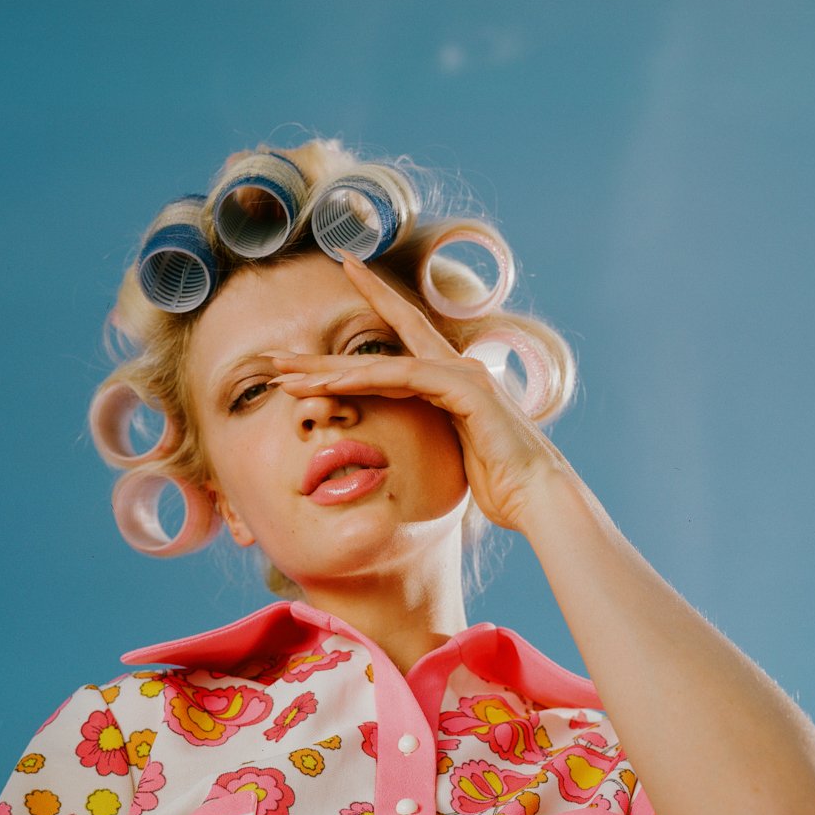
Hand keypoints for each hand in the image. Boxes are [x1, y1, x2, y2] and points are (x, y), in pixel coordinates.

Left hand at [268, 253, 576, 534]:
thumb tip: (415, 443)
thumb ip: (434, 433)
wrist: (540, 495)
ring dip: (328, 370)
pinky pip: (402, 378)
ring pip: (379, 362)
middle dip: (322, 351)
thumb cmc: (502, 484)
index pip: (397, 347)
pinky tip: (328, 383)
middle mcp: (454, 367)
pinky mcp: (463, 389)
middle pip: (376, 348)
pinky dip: (363, 380)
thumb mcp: (454, 453)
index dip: (359, 326)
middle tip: (275, 352)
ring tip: (284, 374)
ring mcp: (460, 373)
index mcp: (451, 380)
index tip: (318, 319)